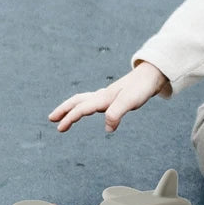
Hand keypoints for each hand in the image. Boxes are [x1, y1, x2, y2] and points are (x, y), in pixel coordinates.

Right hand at [49, 61, 168, 132]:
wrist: (152, 75)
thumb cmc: (141, 88)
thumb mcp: (129, 102)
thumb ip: (116, 113)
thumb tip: (107, 129)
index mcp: (103, 98)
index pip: (82, 108)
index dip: (70, 118)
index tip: (59, 128)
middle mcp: (103, 95)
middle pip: (78, 101)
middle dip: (64, 110)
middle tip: (51, 118)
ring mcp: (108, 95)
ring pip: (85, 100)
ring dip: (73, 107)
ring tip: (65, 116)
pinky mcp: (115, 96)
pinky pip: (95, 101)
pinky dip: (87, 105)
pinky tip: (92, 108)